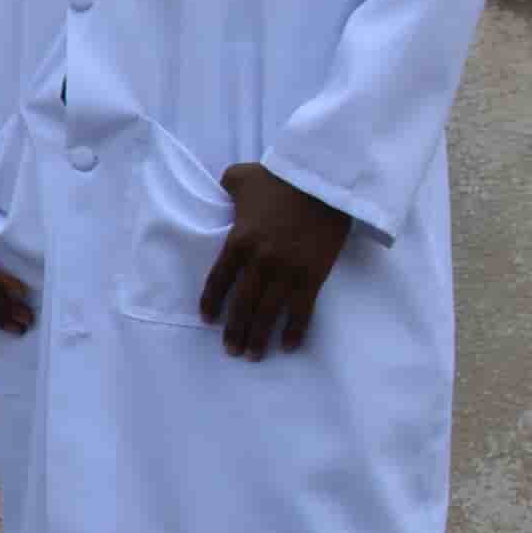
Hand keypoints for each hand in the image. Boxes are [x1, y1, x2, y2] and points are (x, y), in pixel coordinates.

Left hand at [198, 165, 354, 358]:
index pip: (219, 279)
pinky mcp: (313, 276)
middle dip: (234, 330)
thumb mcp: (240, 176)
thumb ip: (226, 187)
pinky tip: (288, 346)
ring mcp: (287, 271)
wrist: (323, 181)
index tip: (208, 320)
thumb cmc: (280, 178)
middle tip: (230, 350)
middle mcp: (260, 262)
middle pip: (242, 303)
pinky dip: (294, 331)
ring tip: (252, 355)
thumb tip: (222, 190)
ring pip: (268, 312)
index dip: (212, 302)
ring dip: (259, 337)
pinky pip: (301, 311)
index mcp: (239, 240)